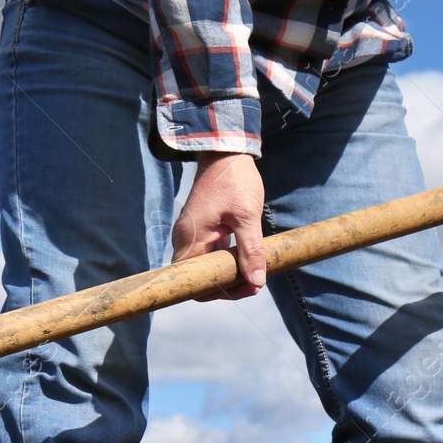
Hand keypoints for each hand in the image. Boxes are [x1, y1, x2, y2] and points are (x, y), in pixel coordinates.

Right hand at [170, 152, 266, 299]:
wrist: (225, 151)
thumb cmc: (234, 180)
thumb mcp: (246, 216)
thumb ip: (251, 250)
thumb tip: (257, 281)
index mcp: (190, 239)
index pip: (194, 282)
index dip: (219, 291)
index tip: (246, 287)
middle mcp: (185, 240)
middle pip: (201, 278)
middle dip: (228, 284)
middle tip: (256, 282)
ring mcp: (193, 235)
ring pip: (207, 267)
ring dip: (229, 273)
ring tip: (255, 273)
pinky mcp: (202, 229)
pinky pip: (211, 254)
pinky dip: (227, 261)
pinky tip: (247, 259)